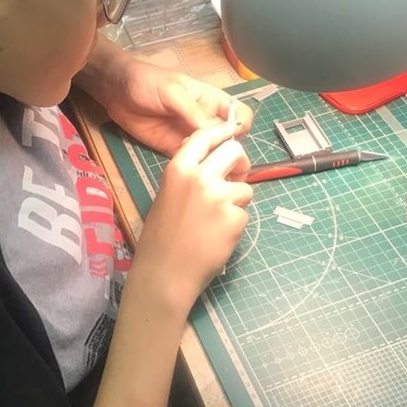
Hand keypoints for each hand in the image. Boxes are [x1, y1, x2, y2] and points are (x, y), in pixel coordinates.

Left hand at [102, 59, 253, 156]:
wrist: (115, 91)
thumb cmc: (147, 82)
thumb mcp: (172, 92)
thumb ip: (194, 110)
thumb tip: (217, 131)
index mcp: (211, 100)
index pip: (239, 114)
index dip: (239, 125)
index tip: (228, 135)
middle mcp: (205, 120)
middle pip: (229, 139)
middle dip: (227, 150)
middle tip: (214, 156)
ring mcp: (190, 136)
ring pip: (212, 153)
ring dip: (211, 161)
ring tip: (199, 163)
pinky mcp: (174, 149)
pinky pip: (192, 161)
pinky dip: (193, 166)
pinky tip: (186, 166)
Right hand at [130, 122, 252, 315]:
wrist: (165, 273)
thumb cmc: (161, 238)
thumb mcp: (167, 195)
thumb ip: (187, 174)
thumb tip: (209, 156)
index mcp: (178, 169)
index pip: (205, 136)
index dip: (222, 133)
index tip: (232, 134)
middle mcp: (200, 177)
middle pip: (234, 151)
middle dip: (240, 163)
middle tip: (236, 176)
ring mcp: (220, 197)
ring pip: (244, 188)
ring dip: (236, 202)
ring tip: (214, 222)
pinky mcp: (235, 218)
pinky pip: (244, 213)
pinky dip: (235, 225)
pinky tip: (217, 237)